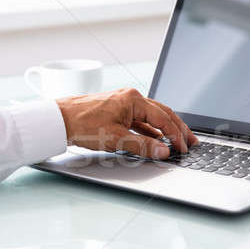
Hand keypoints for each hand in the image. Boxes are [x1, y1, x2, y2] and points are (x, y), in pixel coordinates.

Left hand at [56, 88, 197, 158]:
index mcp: (133, 100)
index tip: (184, 148)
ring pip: (153, 116)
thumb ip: (142, 146)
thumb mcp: (115, 139)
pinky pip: (141, 119)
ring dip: (166, 129)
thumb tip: (164, 151)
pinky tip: (157, 138)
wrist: (57, 120)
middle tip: (192, 141)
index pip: (163, 118)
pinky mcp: (117, 110)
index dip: (176, 135)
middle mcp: (131, 97)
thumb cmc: (81, 125)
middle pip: (163, 113)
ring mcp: (124, 102)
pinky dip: (152, 129)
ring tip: (179, 140)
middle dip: (179, 128)